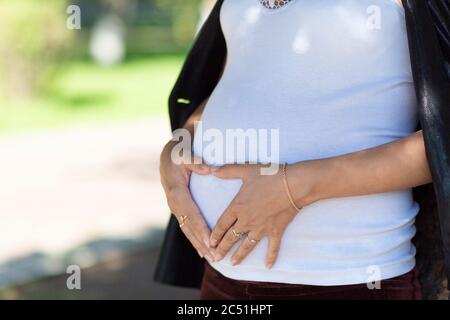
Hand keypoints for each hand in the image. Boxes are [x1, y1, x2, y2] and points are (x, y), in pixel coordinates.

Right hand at [159, 140, 214, 261]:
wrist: (168, 156)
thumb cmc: (178, 154)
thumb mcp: (184, 154)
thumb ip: (195, 162)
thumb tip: (208, 169)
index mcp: (176, 192)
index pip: (191, 214)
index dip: (201, 228)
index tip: (211, 241)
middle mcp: (174, 203)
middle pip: (189, 227)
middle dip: (201, 242)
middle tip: (215, 256)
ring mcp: (175, 208)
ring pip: (187, 230)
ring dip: (198, 245)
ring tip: (211, 258)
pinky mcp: (179, 209)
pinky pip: (186, 227)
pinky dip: (194, 239)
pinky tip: (202, 251)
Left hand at [206, 163, 315, 267]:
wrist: (293, 184)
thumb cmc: (269, 175)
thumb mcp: (246, 170)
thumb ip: (227, 170)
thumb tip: (211, 169)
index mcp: (237, 207)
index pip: (222, 224)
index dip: (215, 235)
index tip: (209, 243)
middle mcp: (247, 220)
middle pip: (231, 238)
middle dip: (222, 249)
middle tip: (215, 258)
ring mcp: (261, 228)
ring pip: (247, 245)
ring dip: (239, 255)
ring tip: (233, 264)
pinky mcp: (275, 231)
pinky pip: (272, 247)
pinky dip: (270, 257)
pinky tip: (267, 266)